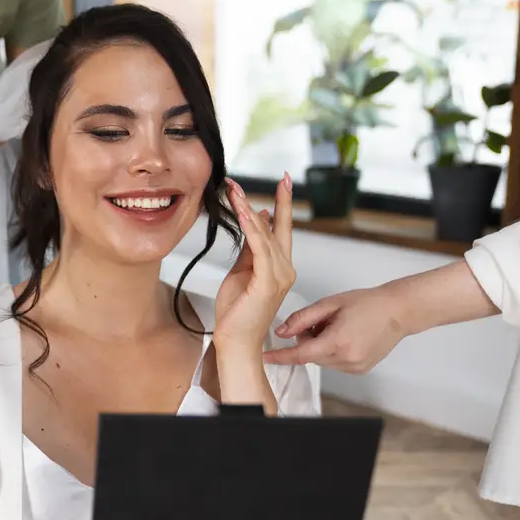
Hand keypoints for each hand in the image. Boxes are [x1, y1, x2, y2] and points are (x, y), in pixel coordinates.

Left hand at [213, 175, 296, 349]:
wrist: (236, 341)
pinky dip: (251, 228)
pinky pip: (260, 248)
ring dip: (248, 210)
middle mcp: (285, 269)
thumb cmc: (238, 312)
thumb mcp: (241, 272)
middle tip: (269, 178)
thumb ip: (250, 250)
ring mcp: (280, 276)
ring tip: (234, 190)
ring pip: (266, 234)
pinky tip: (243, 212)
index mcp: (279, 267)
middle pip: (278, 228)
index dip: (281, 206)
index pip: (281, 231)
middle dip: (275, 200)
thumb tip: (255, 223)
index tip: (282, 183)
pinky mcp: (268, 282)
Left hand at [263, 285, 406, 372]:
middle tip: (321, 321)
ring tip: (337, 327)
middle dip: (307, 340)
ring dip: (320, 346)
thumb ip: (302, 319)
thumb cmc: (366, 302)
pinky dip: (332, 351)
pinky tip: (346, 336)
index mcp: (338, 342)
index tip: (265, 358)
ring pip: (321, 360)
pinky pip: (334, 362)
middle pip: (310, 355)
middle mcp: (347, 359)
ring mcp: (354, 367)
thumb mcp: (329, 304)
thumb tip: (281, 332)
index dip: (280, 356)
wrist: (398, 311)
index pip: (300, 354)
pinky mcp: (359, 370)